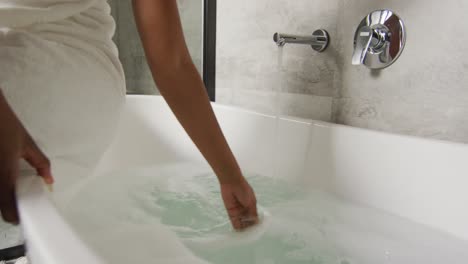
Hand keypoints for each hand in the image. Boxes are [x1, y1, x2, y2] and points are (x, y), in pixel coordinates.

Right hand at [0, 91, 52, 222]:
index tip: (23, 213)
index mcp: (5, 176)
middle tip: (18, 196)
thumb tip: (49, 180)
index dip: (16, 216)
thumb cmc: (3, 124)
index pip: (8, 211)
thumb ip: (40, 163)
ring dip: (2, 193)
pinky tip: (3, 169)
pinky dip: (0, 184)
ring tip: (10, 179)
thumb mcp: (26, 143)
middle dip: (8, 203)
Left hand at [220, 176, 257, 230]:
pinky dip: (237, 227)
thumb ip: (253, 212)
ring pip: (242, 223)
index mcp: (251, 206)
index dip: (255, 223)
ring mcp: (238, 212)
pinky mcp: (231, 213)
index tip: (257, 230)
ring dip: (243, 228)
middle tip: (251, 234)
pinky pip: (234, 221)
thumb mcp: (251, 202)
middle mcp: (245, 210)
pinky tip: (239, 232)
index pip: (254, 217)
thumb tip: (256, 221)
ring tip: (246, 235)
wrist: (232, 183)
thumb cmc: (244, 190)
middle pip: (248, 221)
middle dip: (249, 227)